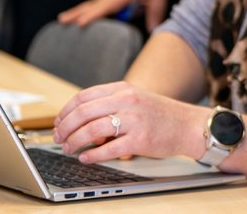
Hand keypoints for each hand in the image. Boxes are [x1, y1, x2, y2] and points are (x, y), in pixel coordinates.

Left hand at [53, 81, 207, 163]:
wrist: (189, 125)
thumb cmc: (161, 114)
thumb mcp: (135, 99)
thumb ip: (111, 103)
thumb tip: (81, 120)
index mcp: (123, 88)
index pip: (84, 96)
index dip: (66, 111)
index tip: (58, 122)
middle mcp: (127, 100)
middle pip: (83, 113)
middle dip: (65, 127)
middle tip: (58, 138)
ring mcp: (133, 120)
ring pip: (92, 130)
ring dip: (74, 141)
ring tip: (68, 148)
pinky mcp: (140, 139)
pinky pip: (108, 149)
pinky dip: (92, 155)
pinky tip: (86, 158)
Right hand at [59, 0, 175, 28]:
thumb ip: (155, 11)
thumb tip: (152, 30)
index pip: (106, 6)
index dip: (93, 16)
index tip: (79, 23)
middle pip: (94, 3)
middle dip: (78, 12)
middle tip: (61, 20)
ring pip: (102, 1)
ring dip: (88, 9)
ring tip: (69, 18)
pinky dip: (104, 6)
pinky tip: (119, 11)